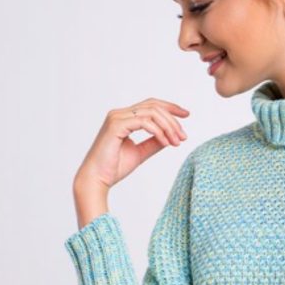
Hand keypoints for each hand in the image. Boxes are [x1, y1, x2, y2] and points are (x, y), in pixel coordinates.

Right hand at [73, 98, 189, 192]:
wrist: (97, 179)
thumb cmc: (114, 168)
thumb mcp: (140, 153)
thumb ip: (154, 143)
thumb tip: (170, 136)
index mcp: (124, 118)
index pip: (151, 105)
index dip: (170, 107)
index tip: (186, 115)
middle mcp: (119, 114)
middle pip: (153, 106)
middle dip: (173, 119)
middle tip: (183, 136)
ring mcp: (117, 118)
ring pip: (151, 112)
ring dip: (168, 126)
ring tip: (177, 142)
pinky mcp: (116, 125)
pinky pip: (144, 122)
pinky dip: (159, 132)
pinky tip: (166, 143)